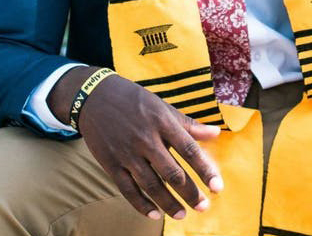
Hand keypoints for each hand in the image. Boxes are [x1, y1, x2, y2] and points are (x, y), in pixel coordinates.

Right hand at [48, 67, 222, 220]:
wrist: (94, 97)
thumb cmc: (135, 101)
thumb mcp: (163, 107)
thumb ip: (189, 125)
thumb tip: (216, 133)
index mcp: (162, 122)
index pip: (189, 150)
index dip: (205, 170)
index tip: (217, 187)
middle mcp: (146, 139)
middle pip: (172, 172)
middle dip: (190, 193)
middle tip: (203, 207)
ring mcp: (127, 153)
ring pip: (151, 185)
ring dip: (168, 203)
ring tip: (182, 215)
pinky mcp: (110, 163)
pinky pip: (127, 189)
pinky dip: (141, 204)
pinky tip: (154, 215)